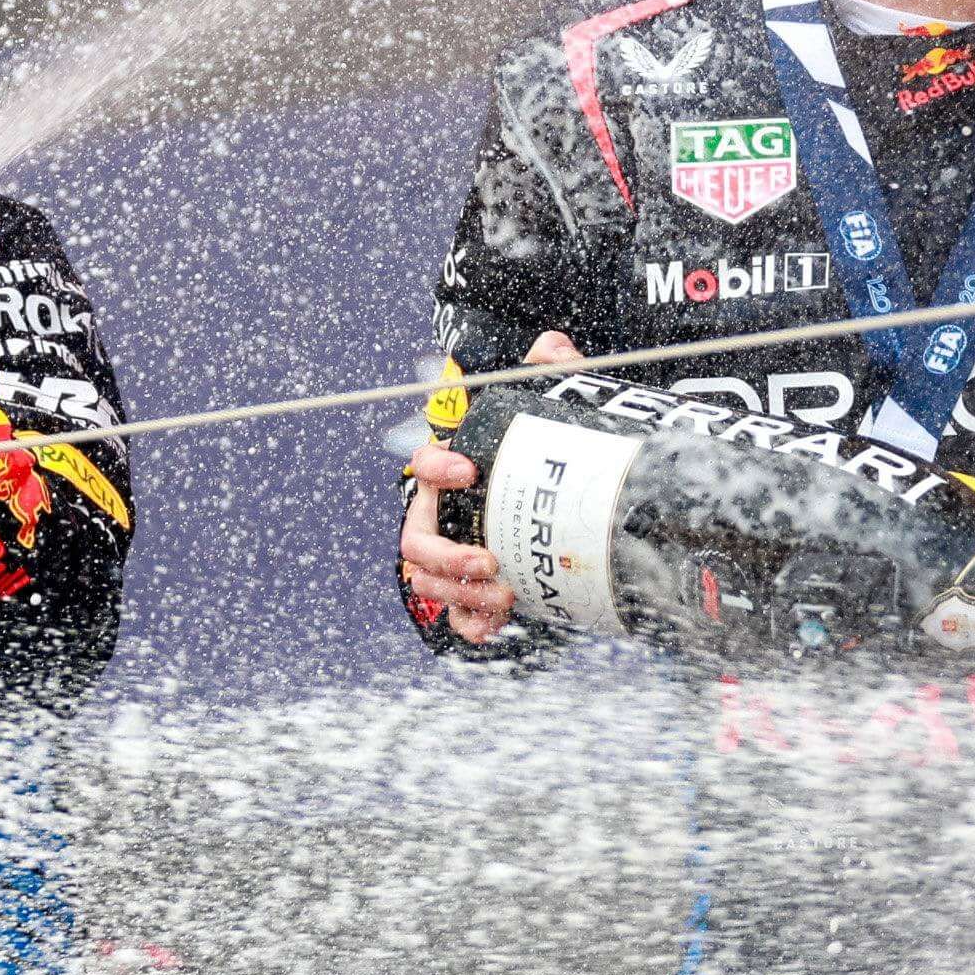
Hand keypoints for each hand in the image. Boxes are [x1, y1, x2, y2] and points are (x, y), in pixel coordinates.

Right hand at [400, 334, 580, 645]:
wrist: (557, 497)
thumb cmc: (538, 450)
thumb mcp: (546, 411)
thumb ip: (547, 376)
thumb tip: (551, 349)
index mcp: (453, 473)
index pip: (425, 466)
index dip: (437, 469)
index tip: (470, 472)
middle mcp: (442, 516)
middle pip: (417, 542)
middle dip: (447, 555)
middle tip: (490, 560)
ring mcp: (453, 554)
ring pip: (431, 583)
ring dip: (462, 594)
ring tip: (506, 596)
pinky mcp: (474, 589)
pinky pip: (457, 616)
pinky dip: (472, 624)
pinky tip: (500, 625)